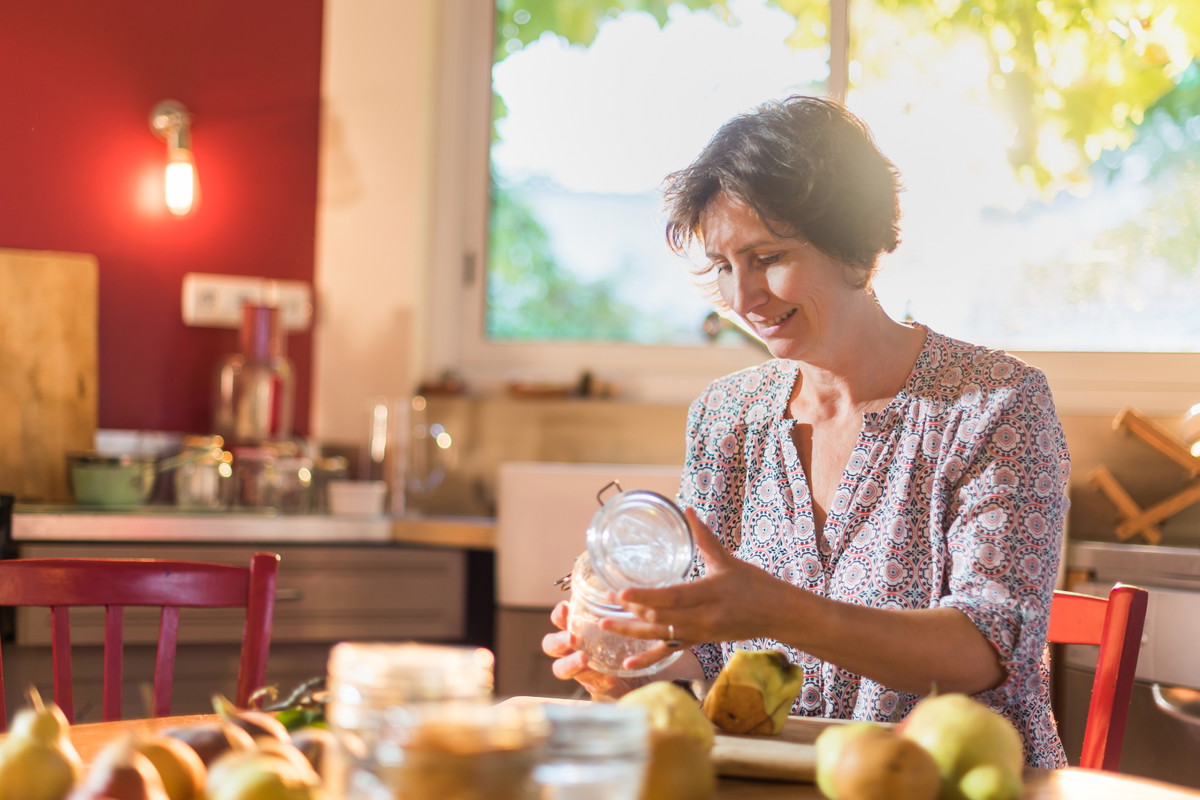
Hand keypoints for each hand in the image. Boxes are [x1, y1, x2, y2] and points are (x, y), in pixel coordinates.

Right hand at [541, 600, 642, 699]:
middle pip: (550, 646)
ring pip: (561, 669)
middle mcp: (570, 651)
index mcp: (574, 631)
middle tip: (572, 638)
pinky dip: (600, 680)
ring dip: (571, 663)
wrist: (635, 674)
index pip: (558, 621)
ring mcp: (579, 671)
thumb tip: (615, 590)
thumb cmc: (621, 643)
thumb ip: (611, 611)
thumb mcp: (618, 625)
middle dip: (558, 641)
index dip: (558, 615)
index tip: (566, 607)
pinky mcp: (594, 686)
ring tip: (584, 658)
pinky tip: (610, 678)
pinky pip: (592, 685)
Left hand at [602, 507, 802, 669]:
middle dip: (631, 612)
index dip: (645, 597)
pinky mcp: (700, 641)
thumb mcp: (728, 560)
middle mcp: (704, 617)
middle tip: (606, 601)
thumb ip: (704, 537)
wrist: (777, 615)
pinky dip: (649, 657)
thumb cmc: (755, 584)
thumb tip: (687, 510)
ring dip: (631, 631)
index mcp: (710, 593)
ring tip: (604, 625)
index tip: (621, 593)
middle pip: (661, 618)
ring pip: (661, 635)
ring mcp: (701, 633)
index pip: (672, 597)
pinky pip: (671, 650)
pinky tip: (628, 663)